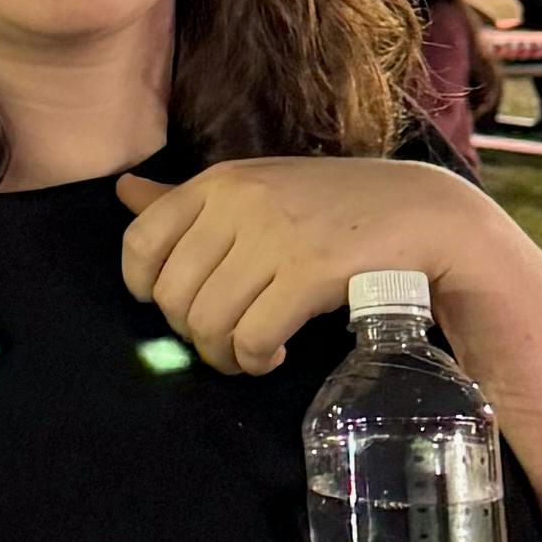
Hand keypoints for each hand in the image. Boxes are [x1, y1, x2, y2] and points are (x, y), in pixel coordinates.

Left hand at [116, 157, 510, 377]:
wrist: (420, 210)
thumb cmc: (331, 205)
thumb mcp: (255, 189)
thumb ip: (185, 200)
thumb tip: (122, 190)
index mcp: (217, 181)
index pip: (140, 243)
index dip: (147, 291)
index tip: (180, 307)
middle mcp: (238, 203)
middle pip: (173, 298)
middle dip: (193, 334)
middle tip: (227, 338)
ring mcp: (274, 236)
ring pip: (209, 324)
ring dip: (226, 355)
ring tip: (251, 351)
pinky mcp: (309, 272)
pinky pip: (253, 338)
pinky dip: (257, 360)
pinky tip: (276, 352)